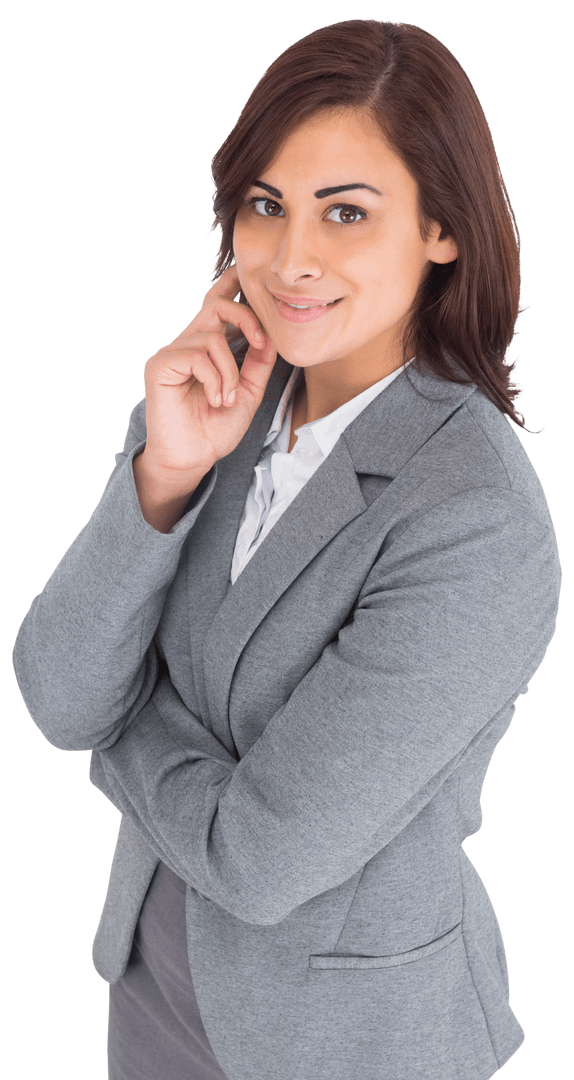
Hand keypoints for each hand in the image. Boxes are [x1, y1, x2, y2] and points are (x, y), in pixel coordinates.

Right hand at [140, 265, 277, 475]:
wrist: (192, 458)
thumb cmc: (215, 428)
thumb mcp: (248, 392)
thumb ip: (258, 363)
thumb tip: (271, 335)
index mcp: (206, 346)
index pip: (217, 303)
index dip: (231, 284)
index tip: (250, 275)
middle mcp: (187, 342)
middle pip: (217, 304)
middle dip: (246, 318)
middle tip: (262, 345)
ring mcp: (171, 352)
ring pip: (213, 338)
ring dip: (230, 372)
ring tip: (226, 399)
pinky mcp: (160, 365)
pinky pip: (197, 355)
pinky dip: (214, 379)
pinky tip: (214, 399)